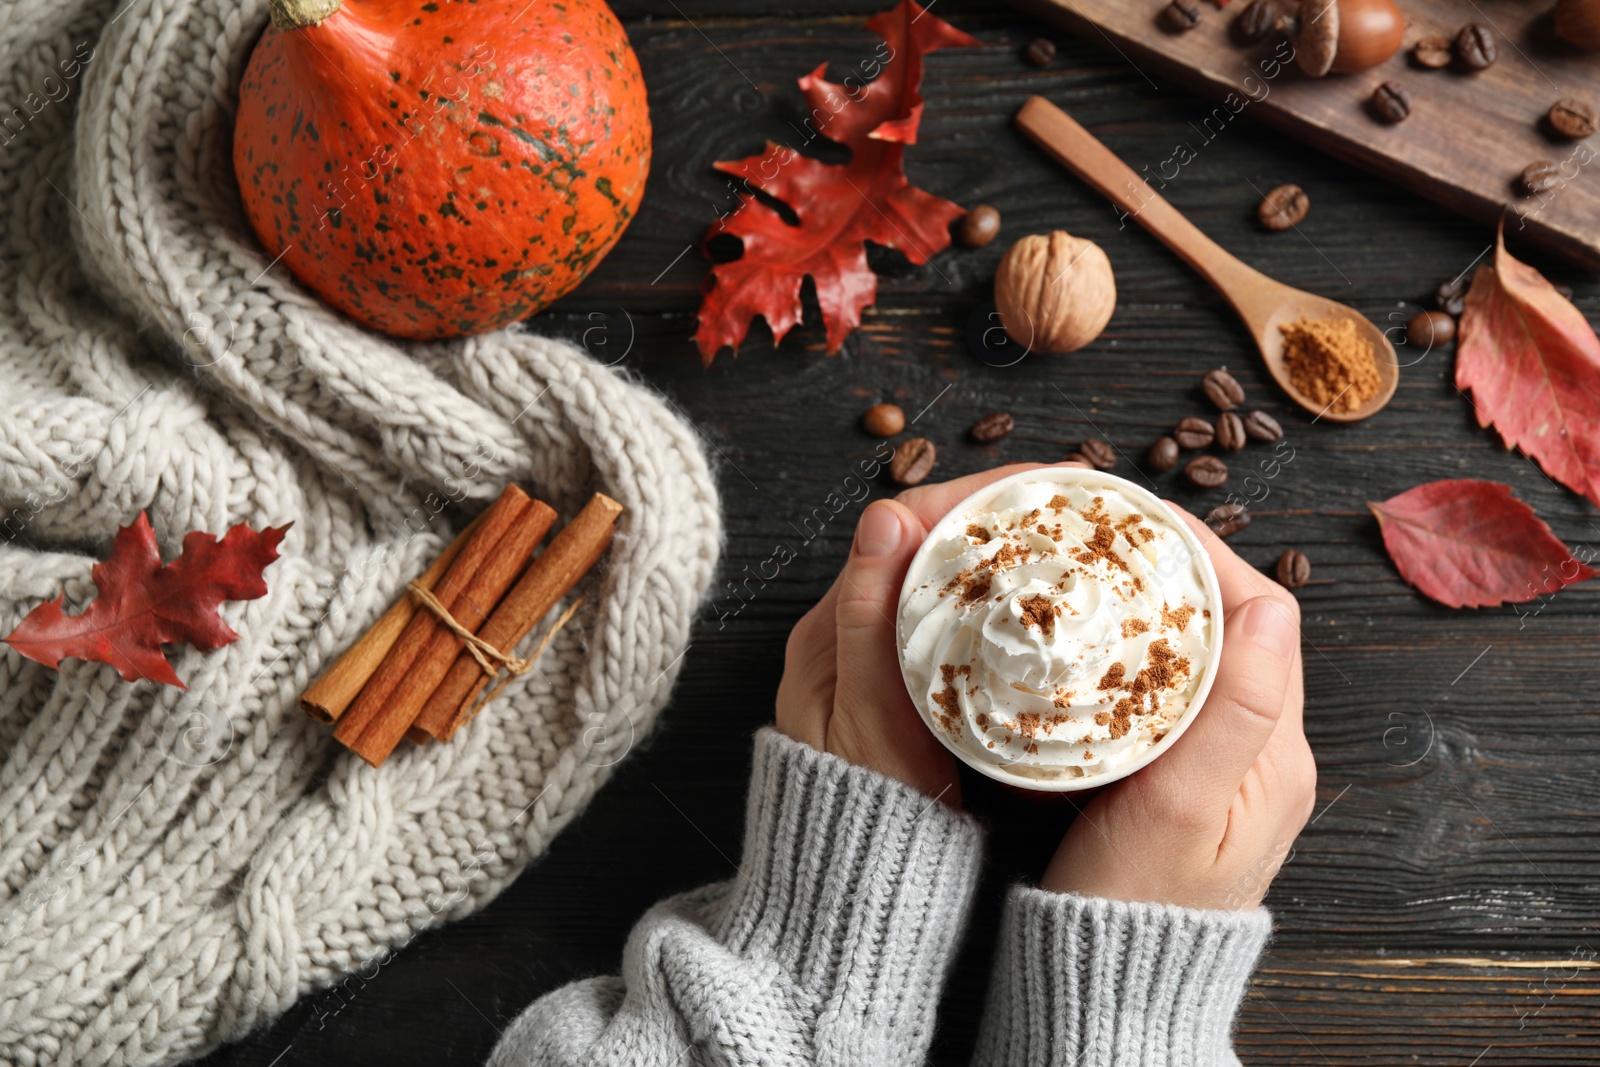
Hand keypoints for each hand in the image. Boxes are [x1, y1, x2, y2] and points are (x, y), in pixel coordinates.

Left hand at [776, 464, 1048, 803]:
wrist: (850, 890)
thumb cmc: (854, 813)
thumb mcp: (862, 718)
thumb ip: (867, 620)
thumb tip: (884, 514)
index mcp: (833, 624)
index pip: (908, 524)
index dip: (976, 495)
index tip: (1045, 486)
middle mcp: (856, 629)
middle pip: (937, 544)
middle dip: (1005, 519)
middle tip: (1082, 511)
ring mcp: (887, 659)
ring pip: (956, 583)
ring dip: (1012, 559)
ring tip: (1080, 546)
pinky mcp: (917, 690)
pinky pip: (965, 626)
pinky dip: (1007, 608)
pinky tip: (1052, 611)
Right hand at [1040, 510, 1315, 909]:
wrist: (1107, 983)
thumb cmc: (1133, 906)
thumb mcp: (1180, 807)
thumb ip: (1232, 709)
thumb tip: (1272, 606)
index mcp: (1275, 751)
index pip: (1257, 614)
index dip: (1199, 554)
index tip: (1133, 520)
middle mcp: (1262, 750)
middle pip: (1230, 623)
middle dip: (1170, 567)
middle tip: (1097, 533)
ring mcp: (1224, 764)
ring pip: (1197, 650)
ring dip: (1150, 602)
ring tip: (1087, 568)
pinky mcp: (1184, 777)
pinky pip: (1170, 686)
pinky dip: (1133, 648)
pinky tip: (1087, 638)